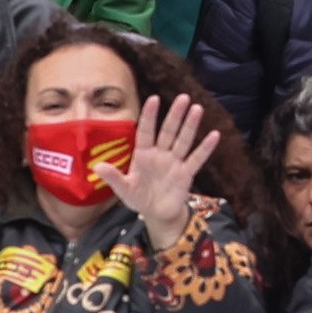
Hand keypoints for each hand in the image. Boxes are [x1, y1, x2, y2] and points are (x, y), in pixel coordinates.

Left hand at [120, 94, 214, 238]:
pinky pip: (196, 159)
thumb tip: (96, 166)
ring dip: (190, 126)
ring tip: (197, 109)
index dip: (150, 116)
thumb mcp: (124, 190)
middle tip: (183, 97)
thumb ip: (113, 177)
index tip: (154, 98)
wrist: (157, 214)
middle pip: (168, 132)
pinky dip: (205, 148)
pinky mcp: (186, 173)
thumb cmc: (138, 198)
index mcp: (144, 155)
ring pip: (183, 141)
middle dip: (175, 116)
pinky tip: (214, 135)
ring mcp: (175, 162)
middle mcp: (160, 154)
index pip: (146, 132)